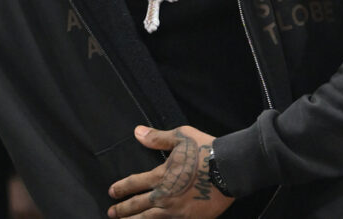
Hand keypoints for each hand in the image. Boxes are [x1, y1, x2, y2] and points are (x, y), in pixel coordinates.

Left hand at [108, 125, 233, 217]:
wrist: (230, 169)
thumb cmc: (206, 151)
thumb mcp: (180, 137)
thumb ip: (157, 137)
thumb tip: (137, 132)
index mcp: (162, 176)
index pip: (135, 183)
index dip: (121, 188)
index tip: (111, 192)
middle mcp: (165, 196)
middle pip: (138, 206)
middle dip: (123, 210)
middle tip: (112, 212)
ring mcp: (177, 211)